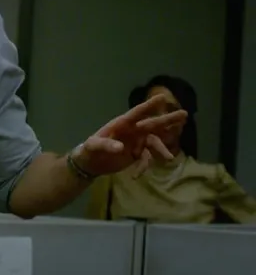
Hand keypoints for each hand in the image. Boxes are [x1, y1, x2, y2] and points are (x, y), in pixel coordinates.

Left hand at [73, 94, 187, 176]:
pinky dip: (144, 167)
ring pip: (154, 143)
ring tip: (168, 158)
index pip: (136, 113)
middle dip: (168, 120)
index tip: (162, 98)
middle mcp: (132, 131)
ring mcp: (136, 142)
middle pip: (152, 124)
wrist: (90, 164)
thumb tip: (121, 148)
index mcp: (121, 124)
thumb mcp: (92, 146)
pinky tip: (136, 176)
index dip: (149, 106)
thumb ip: (105, 145)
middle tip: (185, 114)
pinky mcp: (137, 154)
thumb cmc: (89, 150)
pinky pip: (146, 159)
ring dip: (162, 150)